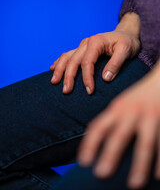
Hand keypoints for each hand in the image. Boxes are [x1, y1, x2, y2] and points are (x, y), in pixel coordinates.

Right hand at [50, 28, 139, 94]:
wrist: (126, 33)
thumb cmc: (127, 42)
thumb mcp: (126, 51)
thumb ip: (116, 63)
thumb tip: (105, 79)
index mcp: (96, 42)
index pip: (87, 62)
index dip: (87, 78)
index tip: (89, 90)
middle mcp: (86, 43)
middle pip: (73, 60)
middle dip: (68, 76)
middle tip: (66, 91)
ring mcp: (82, 45)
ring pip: (66, 57)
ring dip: (59, 69)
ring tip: (54, 82)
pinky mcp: (82, 49)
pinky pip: (67, 55)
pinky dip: (59, 62)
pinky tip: (53, 68)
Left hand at [76, 70, 159, 188]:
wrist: (159, 81)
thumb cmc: (137, 97)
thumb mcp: (120, 103)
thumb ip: (110, 119)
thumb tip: (92, 138)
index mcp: (117, 109)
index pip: (99, 126)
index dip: (90, 144)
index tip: (83, 162)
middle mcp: (132, 113)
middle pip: (119, 135)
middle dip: (110, 154)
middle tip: (101, 173)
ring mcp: (150, 117)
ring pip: (145, 143)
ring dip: (140, 164)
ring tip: (134, 184)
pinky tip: (158, 176)